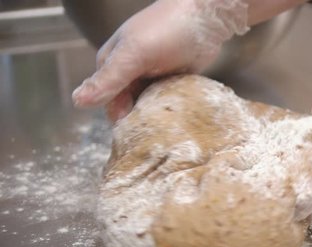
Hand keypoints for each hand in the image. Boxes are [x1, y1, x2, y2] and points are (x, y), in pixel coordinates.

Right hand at [72, 0, 248, 120]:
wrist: (206, 17)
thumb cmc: (168, 29)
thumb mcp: (135, 55)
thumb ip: (109, 79)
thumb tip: (77, 102)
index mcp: (112, 63)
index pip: (109, 102)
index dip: (121, 119)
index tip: (136, 135)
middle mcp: (129, 71)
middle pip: (129, 106)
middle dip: (140, 120)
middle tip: (157, 134)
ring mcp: (151, 76)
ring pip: (148, 106)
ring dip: (156, 116)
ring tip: (168, 128)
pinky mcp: (172, 79)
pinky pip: (166, 101)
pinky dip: (170, 109)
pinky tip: (178, 117)